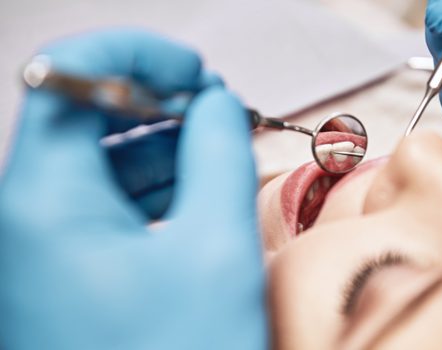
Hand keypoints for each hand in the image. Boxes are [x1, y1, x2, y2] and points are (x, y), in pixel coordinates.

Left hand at [0, 30, 266, 348]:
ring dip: (162, 142)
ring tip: (220, 143)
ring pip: (101, 161)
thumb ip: (219, 154)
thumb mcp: (216, 246)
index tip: (191, 68)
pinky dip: (155, 183)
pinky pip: (107, 203)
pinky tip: (199, 186)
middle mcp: (27, 219)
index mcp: (44, 202)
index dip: (136, 55)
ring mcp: (44, 248)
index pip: (70, 78)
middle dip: (158, 100)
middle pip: (86, 117)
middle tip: (218, 106)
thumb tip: (216, 105)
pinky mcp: (68, 272)